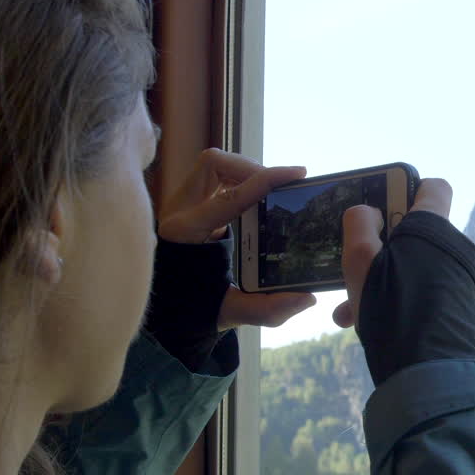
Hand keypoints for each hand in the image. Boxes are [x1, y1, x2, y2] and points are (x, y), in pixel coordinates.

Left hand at [155, 148, 316, 330]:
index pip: (230, 196)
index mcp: (185, 233)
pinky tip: (254, 195)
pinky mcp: (188, 200)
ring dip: (245, 171)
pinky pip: (214, 174)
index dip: (266, 180)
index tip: (298, 173)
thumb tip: (307, 298)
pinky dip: (238, 178)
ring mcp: (181, 202)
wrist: (167, 303)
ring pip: (214, 163)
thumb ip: (269, 310)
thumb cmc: (196, 304)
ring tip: (269, 189)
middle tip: (281, 186)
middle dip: (251, 169)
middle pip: (214, 164)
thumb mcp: (231, 311)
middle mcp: (178, 210)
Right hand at [331, 178, 453, 327]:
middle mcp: (456, 248)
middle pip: (416, 234)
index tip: (381, 210)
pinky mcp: (464, 306)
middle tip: (354, 271)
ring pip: (417, 268)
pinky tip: (372, 326)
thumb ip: (360, 223)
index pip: (433, 187)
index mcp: (434, 227)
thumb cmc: (390, 308)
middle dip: (382, 250)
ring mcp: (464, 279)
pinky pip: (428, 292)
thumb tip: (370, 213)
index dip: (406, 191)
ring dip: (385, 282)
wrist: (429, 371)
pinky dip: (402, 301)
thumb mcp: (359, 259)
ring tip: (351, 311)